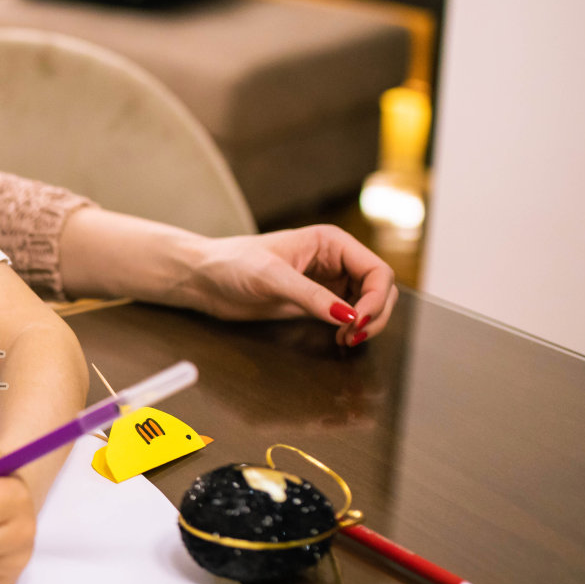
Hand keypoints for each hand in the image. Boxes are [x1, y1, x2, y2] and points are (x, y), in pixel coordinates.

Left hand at [179, 225, 397, 345]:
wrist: (204, 280)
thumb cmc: (232, 264)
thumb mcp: (272, 278)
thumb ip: (311, 297)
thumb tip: (348, 317)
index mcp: (331, 243)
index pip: (377, 271)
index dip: (376, 298)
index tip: (358, 322)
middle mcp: (335, 261)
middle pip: (380, 290)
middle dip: (375, 314)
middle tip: (353, 336)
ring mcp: (327, 283)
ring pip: (368, 305)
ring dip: (366, 324)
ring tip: (346, 340)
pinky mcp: (315, 303)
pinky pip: (348, 317)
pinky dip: (351, 330)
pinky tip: (339, 339)